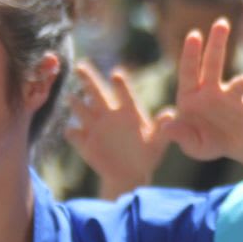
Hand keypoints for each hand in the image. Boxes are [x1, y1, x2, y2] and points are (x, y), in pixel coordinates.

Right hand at [64, 61, 166, 198]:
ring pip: (82, 110)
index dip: (120, 85)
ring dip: (76, 104)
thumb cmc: (146, 155)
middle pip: (96, 92)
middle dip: (88, 80)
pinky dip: (72, 132)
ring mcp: (95, 126)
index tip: (116, 74)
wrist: (129, 174)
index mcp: (128, 111)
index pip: (123, 94)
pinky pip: (74, 134)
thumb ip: (161, 128)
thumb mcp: (157, 143)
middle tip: (80, 66)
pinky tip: (72, 131)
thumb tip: (171, 114)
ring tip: (71, 97)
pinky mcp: (84, 142)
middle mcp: (109, 114)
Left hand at [157, 18, 242, 161]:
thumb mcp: (191, 144)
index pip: (188, 71)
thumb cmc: (203, 141)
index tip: (194, 34)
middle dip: (216, 43)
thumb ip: (181, 136)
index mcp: (191, 94)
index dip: (190, 54)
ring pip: (238, 82)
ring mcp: (231, 96)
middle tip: (221, 23)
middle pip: (213, 64)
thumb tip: (168, 125)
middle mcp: (211, 90)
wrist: (229, 145)